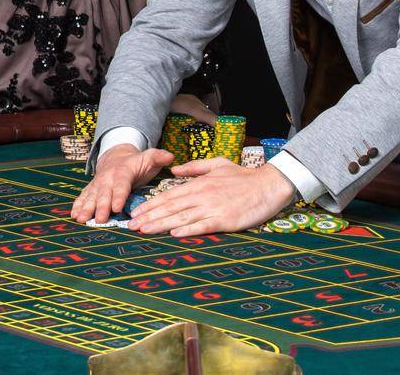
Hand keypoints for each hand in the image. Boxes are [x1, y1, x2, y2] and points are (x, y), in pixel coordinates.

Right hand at [71, 143, 173, 224]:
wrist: (116, 156)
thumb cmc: (136, 162)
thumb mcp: (149, 157)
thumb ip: (159, 157)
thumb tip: (170, 156)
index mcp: (123, 172)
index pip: (121, 185)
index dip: (119, 196)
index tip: (117, 208)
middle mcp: (107, 178)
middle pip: (104, 194)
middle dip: (101, 207)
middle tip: (99, 219)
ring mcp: (97, 184)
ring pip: (91, 197)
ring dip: (86, 208)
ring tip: (81, 219)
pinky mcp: (91, 189)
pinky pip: (83, 197)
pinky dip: (78, 205)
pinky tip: (74, 215)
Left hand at [129, 159, 297, 236]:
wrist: (269, 184)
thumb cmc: (243, 176)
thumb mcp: (217, 164)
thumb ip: (194, 168)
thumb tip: (174, 169)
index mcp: (199, 184)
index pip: (168, 195)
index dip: (150, 205)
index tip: (136, 213)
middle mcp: (202, 195)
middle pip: (170, 208)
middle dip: (149, 217)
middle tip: (131, 226)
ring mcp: (213, 208)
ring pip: (182, 218)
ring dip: (161, 225)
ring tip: (144, 231)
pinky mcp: (225, 219)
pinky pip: (203, 226)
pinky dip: (188, 230)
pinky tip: (175, 234)